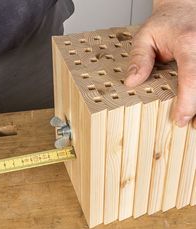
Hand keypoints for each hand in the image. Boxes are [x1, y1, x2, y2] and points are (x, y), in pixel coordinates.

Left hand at [125, 0, 195, 127]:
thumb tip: (132, 82)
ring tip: (192, 119)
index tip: (180, 119)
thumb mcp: (144, 36)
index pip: (192, 78)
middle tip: (189, 124)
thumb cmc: (166, 22)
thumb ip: (139, 59)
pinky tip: (193, 102)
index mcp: (188, 43)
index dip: (188, 103)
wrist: (185, 8)